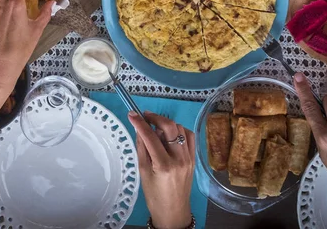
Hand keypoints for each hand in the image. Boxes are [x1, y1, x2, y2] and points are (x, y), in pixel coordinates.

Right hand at [129, 111, 193, 228]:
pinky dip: (179, 130)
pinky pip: (189, 136)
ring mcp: (189, 158)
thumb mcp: (143, 171)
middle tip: (145, 116)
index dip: (140, 122)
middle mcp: (179, 159)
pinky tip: (170, 135)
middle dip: (156, 118)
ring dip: (166, 125)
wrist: (173, 212)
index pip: (150, 136)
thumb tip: (139, 128)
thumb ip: (142, 147)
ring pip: (180, 129)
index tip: (132, 114)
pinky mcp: (194, 158)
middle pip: (170, 127)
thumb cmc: (154, 196)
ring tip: (157, 130)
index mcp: (164, 165)